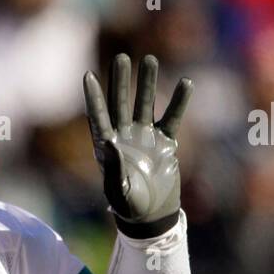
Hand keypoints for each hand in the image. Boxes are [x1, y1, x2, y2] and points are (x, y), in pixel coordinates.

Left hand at [83, 54, 191, 237]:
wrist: (152, 217)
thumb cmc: (131, 208)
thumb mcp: (120, 191)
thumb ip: (114, 169)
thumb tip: (111, 143)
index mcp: (107, 148)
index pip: (98, 117)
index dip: (93, 97)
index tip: (88, 76)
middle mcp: (124, 137)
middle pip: (121, 103)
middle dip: (121, 81)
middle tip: (121, 56)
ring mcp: (144, 137)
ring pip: (145, 105)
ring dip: (147, 84)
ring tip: (150, 59)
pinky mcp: (164, 142)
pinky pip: (172, 118)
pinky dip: (179, 102)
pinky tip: (185, 82)